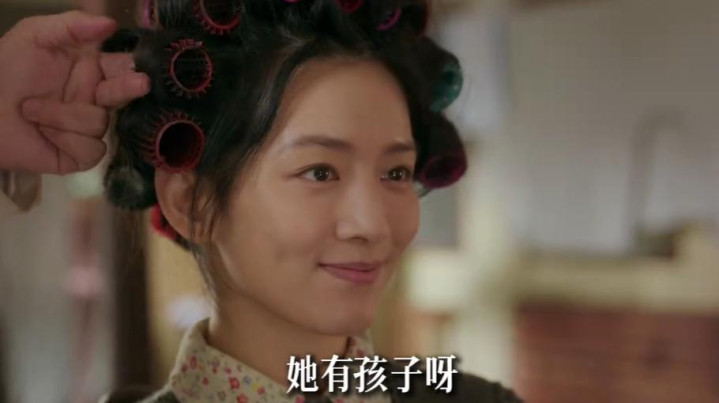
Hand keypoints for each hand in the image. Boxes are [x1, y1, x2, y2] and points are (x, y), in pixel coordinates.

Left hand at [0, 11, 149, 174]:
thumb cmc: (5, 70)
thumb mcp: (34, 36)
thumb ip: (71, 25)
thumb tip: (111, 24)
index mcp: (90, 71)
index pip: (121, 68)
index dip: (131, 69)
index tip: (138, 69)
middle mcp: (94, 100)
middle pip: (124, 96)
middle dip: (129, 89)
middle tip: (140, 84)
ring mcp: (89, 130)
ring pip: (100, 123)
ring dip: (63, 117)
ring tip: (32, 111)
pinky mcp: (81, 156)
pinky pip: (91, 149)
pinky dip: (65, 140)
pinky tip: (44, 134)